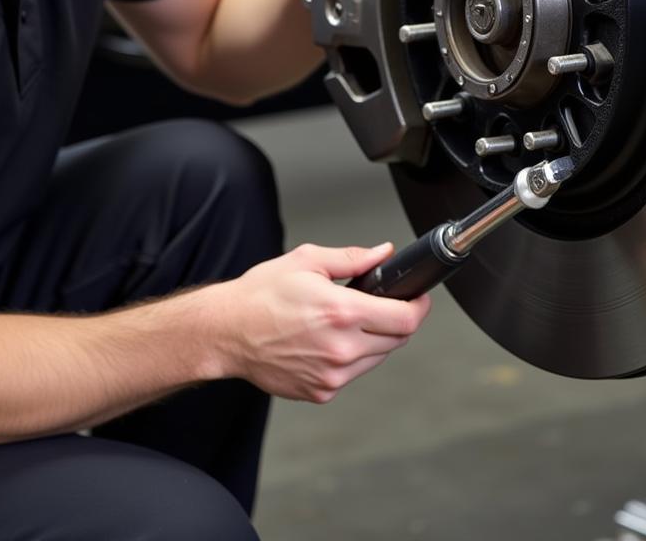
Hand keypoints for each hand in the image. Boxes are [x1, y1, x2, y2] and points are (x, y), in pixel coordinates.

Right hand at [214, 243, 430, 402]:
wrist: (227, 332)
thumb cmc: (260, 295)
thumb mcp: (307, 261)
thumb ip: (352, 258)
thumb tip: (382, 253)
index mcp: (341, 312)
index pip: (405, 318)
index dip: (419, 306)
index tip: (418, 298)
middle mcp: (341, 348)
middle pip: (397, 340)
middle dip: (396, 319)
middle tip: (380, 304)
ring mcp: (332, 375)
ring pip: (378, 358)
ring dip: (374, 339)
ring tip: (345, 321)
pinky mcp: (322, 391)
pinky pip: (353, 373)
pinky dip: (350, 357)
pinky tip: (327, 341)